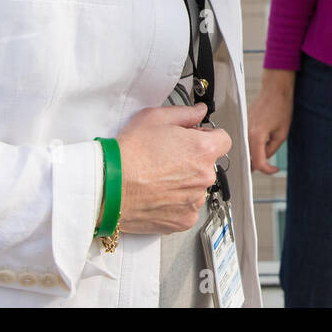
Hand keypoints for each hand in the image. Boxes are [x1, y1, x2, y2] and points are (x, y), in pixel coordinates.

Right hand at [113, 104, 230, 234]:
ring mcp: (195, 200)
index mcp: (204, 150)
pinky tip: (157, 193)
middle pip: (208, 164)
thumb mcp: (155, 118)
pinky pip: (187, 207)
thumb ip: (185, 113)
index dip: (206, 136)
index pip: (223, 139)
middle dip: (193, 159)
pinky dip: (176, 202)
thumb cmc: (129, 153)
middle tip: (167, 157)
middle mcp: (205, 176)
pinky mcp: (183, 220)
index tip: (191, 138)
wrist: (108, 186)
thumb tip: (199, 111)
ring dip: (185, 182)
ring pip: (197, 187)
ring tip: (158, 177)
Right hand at [248, 68, 294, 173]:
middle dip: (260, 164)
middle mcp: (246, 133)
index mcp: (256, 136)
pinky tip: (263, 140)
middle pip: (248, 158)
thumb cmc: (280, 107)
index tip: (274, 169)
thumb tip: (266, 159)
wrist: (274, 89)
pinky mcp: (243, 125)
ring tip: (269, 147)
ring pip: (246, 151)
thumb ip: (272, 149)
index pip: (257, 163)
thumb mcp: (282, 133)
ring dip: (256, 154)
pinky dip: (253, 145)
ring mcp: (242, 128)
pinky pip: (245, 141)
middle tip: (271, 164)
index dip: (267, 170)